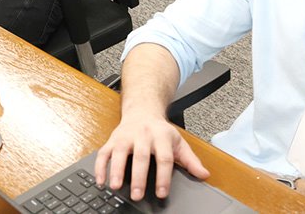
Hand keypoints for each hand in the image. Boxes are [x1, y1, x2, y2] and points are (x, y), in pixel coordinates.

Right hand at [94, 113, 208, 201]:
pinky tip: (101, 181)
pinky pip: (104, 153)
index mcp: (162, 136)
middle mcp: (144, 135)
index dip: (163, 177)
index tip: (161, 193)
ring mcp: (126, 136)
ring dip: (116, 170)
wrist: (143, 109)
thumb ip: (190, 160)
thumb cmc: (161, 130)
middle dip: (138, 176)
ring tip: (115, 186)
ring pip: (120, 152)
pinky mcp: (113, 139)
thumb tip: (204, 174)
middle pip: (141, 156)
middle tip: (137, 195)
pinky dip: (101, 167)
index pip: (164, 158)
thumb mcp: (178, 142)